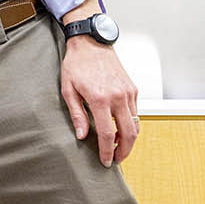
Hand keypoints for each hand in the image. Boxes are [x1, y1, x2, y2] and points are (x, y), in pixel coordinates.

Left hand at [60, 36, 138, 166]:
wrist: (91, 42)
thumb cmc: (77, 64)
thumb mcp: (68, 90)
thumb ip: (77, 115)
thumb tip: (82, 136)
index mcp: (100, 99)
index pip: (108, 134)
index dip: (108, 151)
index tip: (106, 161)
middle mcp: (118, 96)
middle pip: (129, 134)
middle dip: (124, 151)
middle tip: (116, 159)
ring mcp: (128, 92)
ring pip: (136, 125)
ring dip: (129, 140)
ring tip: (118, 147)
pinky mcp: (133, 88)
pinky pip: (136, 112)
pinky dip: (131, 124)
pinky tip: (120, 128)